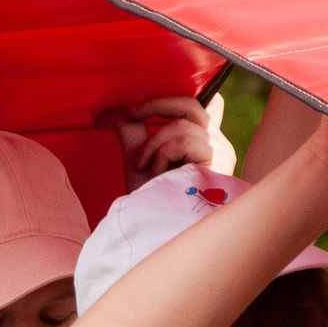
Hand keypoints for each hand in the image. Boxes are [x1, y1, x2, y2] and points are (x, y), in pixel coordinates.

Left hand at [99, 95, 221, 189]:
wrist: (156, 227)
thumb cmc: (151, 198)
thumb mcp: (137, 156)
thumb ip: (129, 130)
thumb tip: (106, 113)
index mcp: (201, 141)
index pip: (202, 104)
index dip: (171, 100)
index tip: (135, 111)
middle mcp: (217, 145)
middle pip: (191, 105)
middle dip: (155, 106)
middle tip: (130, 115)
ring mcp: (221, 153)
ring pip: (181, 126)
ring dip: (153, 145)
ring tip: (144, 167)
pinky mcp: (219, 164)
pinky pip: (184, 141)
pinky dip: (163, 155)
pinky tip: (160, 176)